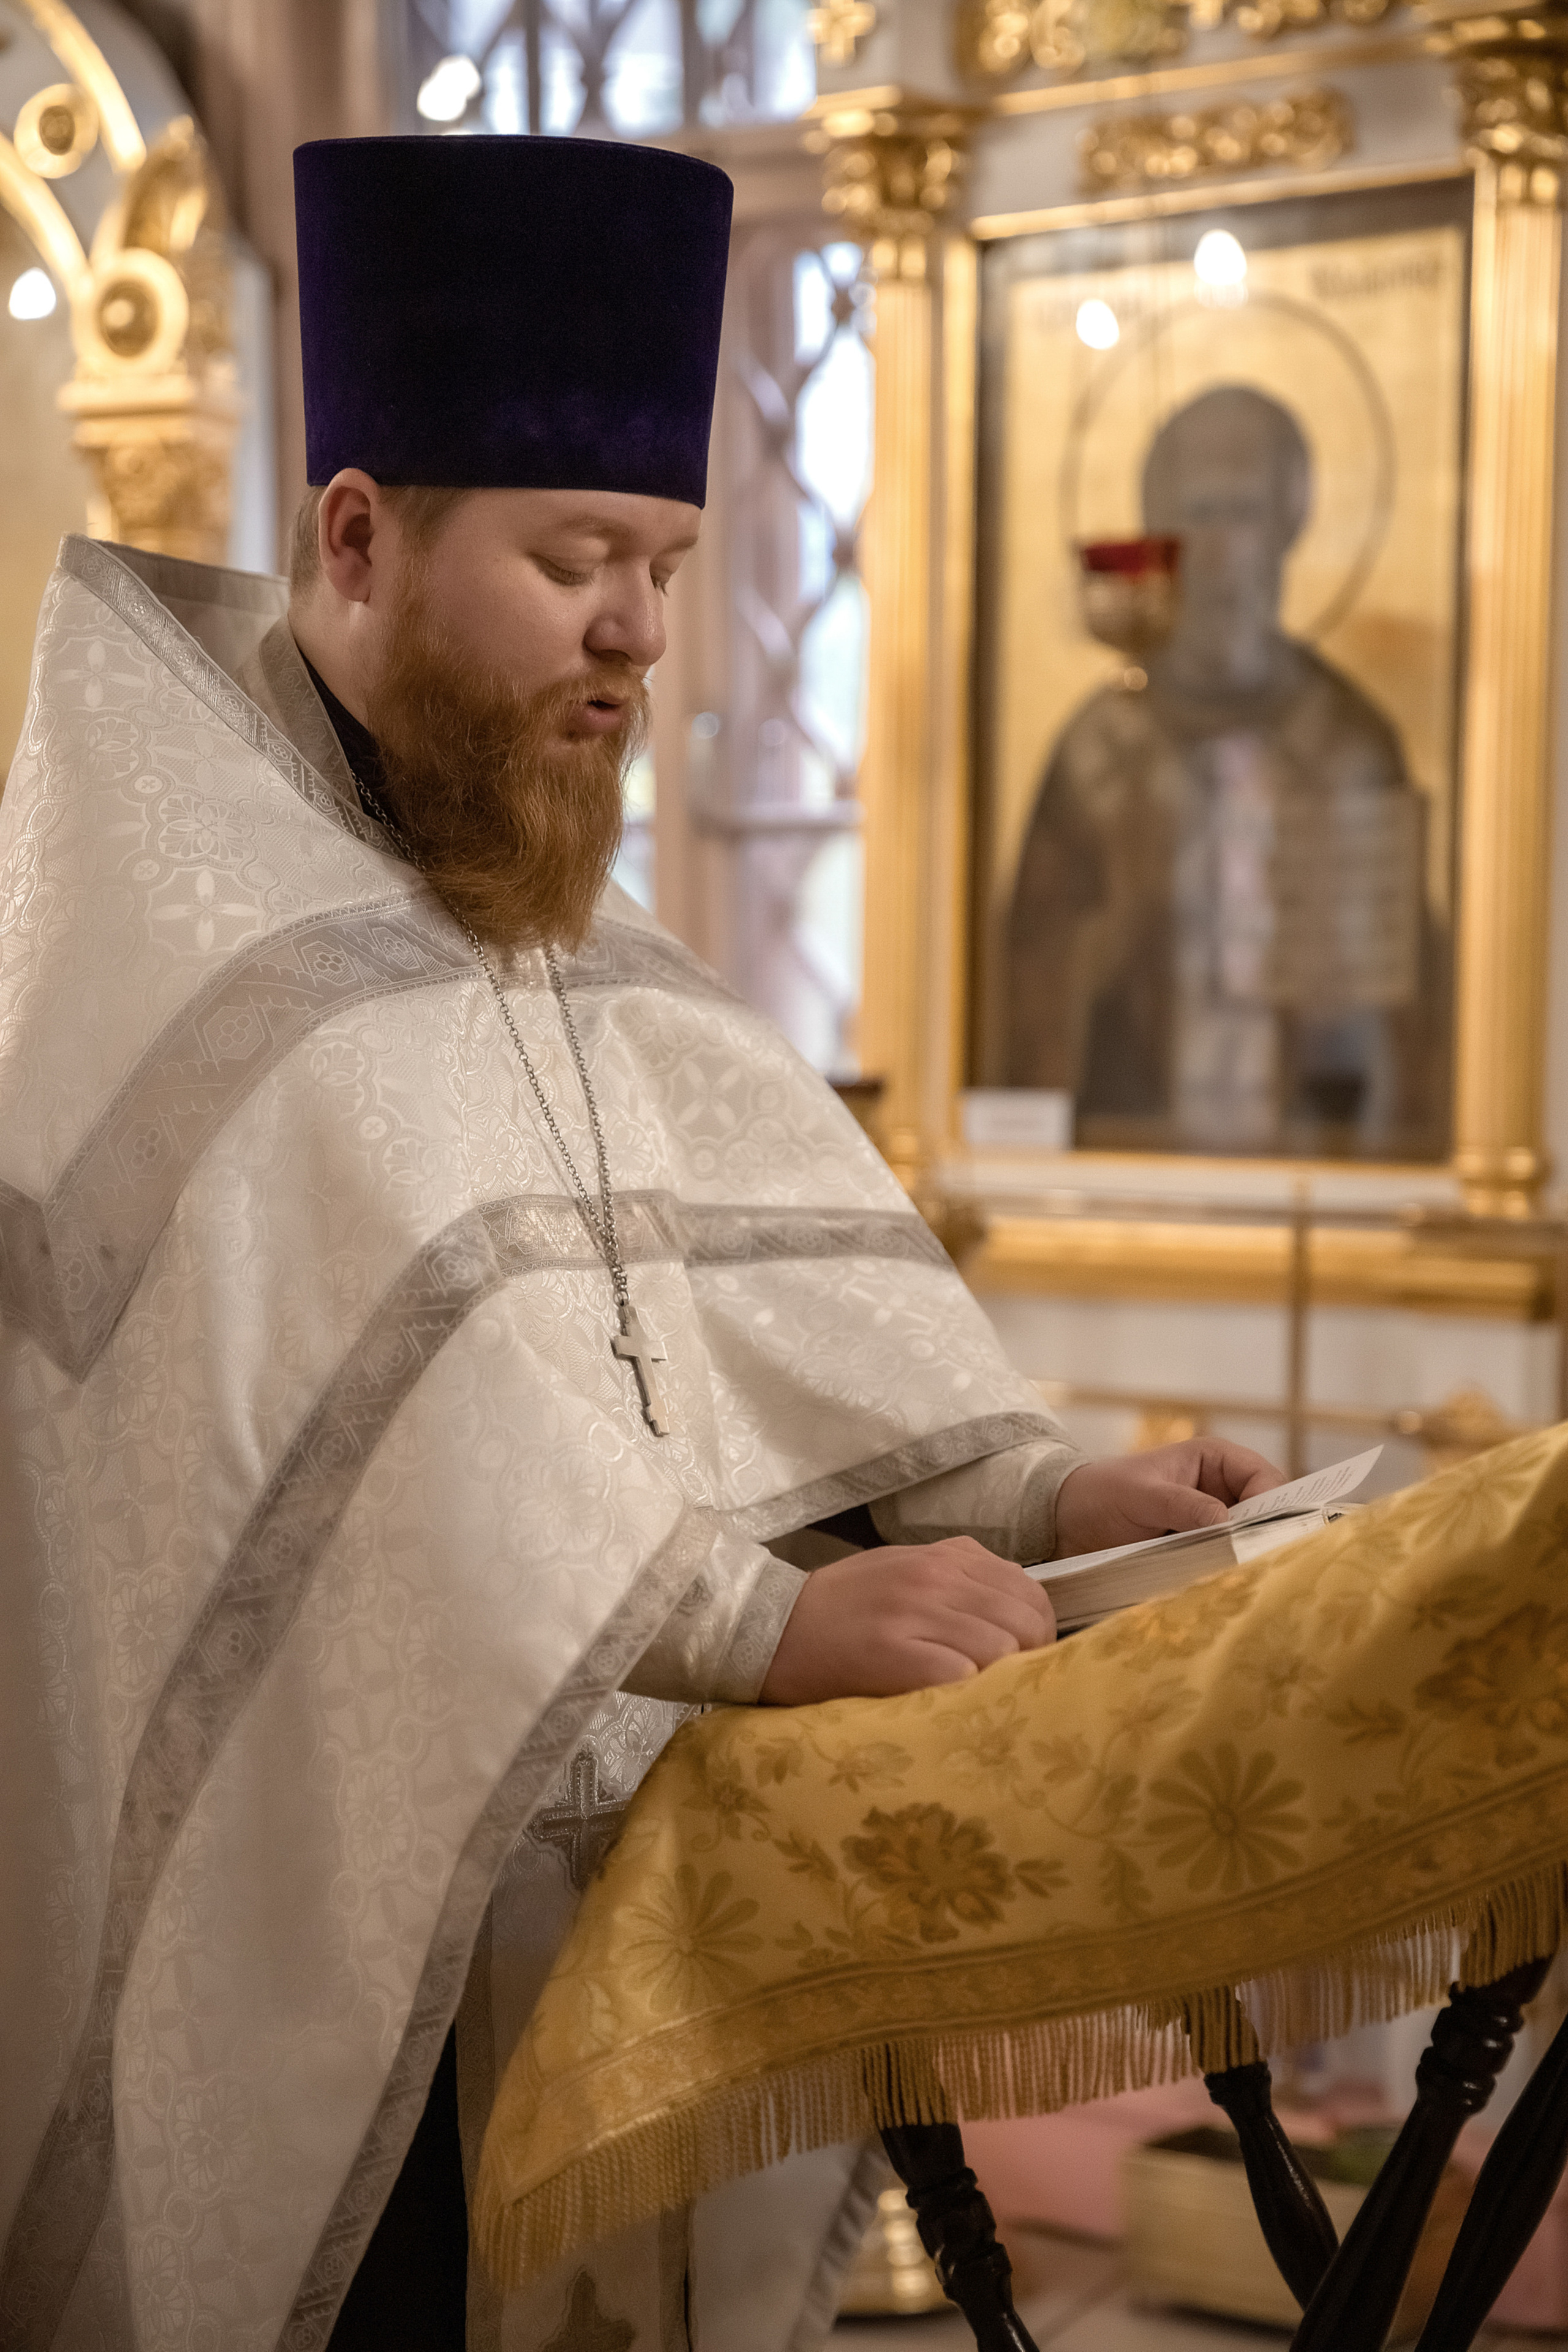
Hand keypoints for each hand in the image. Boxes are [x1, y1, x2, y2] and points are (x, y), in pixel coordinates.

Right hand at [759, 1538, 1055, 1705]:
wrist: (771, 1626)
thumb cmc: (842, 1608)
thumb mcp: (907, 1573)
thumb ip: (962, 1584)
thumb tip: (1016, 1619)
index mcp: (947, 1556)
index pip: (1030, 1592)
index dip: (1037, 1632)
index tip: (1022, 1660)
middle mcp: (937, 1576)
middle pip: (1027, 1621)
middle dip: (1030, 1659)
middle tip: (1006, 1687)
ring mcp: (914, 1613)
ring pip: (1002, 1648)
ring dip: (998, 1680)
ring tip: (975, 1698)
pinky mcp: (893, 1653)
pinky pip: (962, 1676)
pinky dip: (966, 1694)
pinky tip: (948, 1704)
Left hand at [1053, 1438, 1284, 1557]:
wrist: (1066, 1523)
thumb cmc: (1101, 1493)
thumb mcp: (1141, 1495)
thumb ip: (1183, 1505)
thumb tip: (1227, 1521)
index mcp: (1214, 1460)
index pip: (1264, 1476)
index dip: (1274, 1502)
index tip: (1268, 1532)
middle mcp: (1221, 1490)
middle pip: (1264, 1512)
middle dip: (1265, 1534)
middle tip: (1264, 1561)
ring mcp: (1212, 1523)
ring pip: (1248, 1541)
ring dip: (1247, 1558)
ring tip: (1246, 1578)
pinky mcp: (1200, 1552)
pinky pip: (1225, 1562)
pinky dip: (1227, 1573)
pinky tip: (1225, 1588)